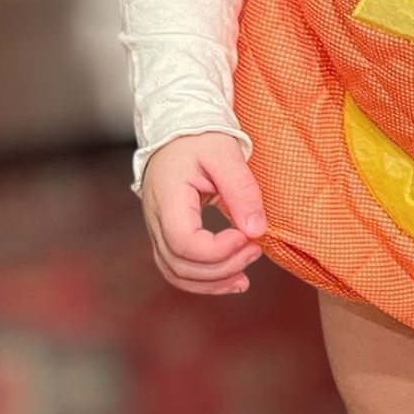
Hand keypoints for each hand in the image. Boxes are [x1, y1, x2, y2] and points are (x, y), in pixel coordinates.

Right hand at [140, 132, 266, 295]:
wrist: (178, 131)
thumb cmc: (201, 139)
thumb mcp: (226, 155)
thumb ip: (242, 191)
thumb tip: (257, 231)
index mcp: (167, 196)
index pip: (184, 241)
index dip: (217, 250)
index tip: (247, 237)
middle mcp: (156, 218)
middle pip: (180, 263)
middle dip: (222, 267)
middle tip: (255, 250)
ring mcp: (157, 230)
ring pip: (177, 273)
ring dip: (213, 282)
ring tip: (245, 277)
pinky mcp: (167, 236)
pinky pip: (179, 269)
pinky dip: (204, 281)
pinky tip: (231, 279)